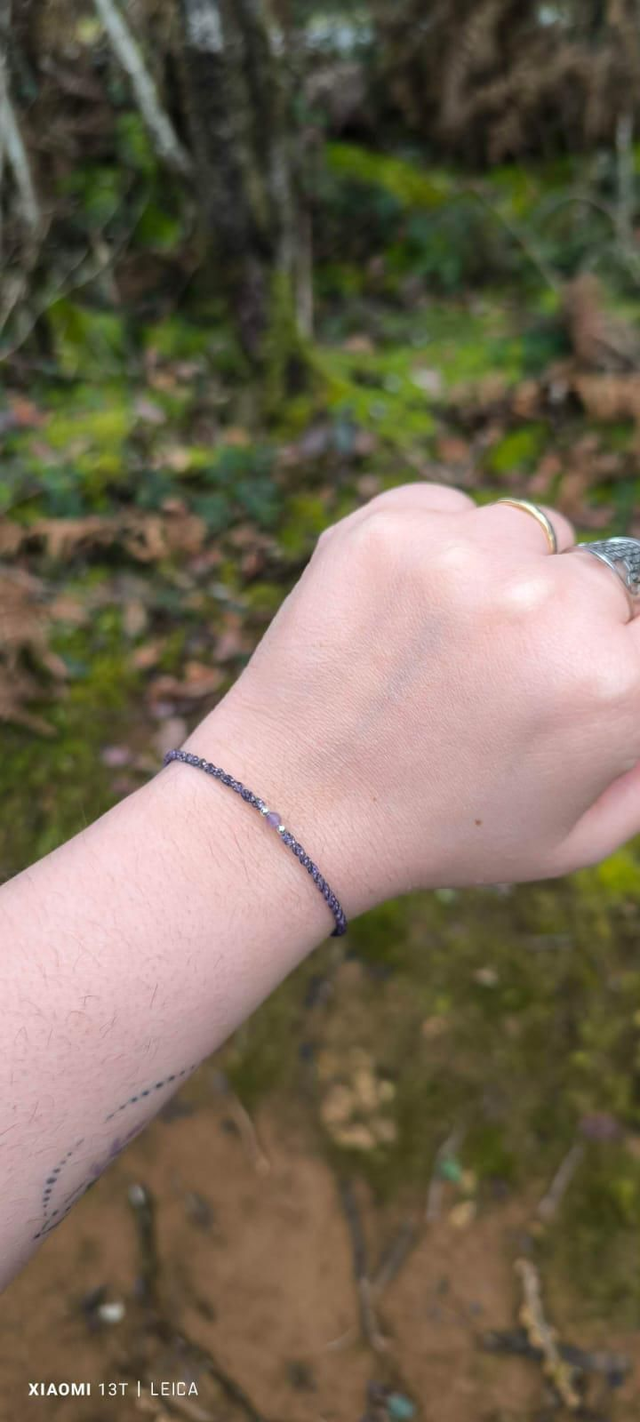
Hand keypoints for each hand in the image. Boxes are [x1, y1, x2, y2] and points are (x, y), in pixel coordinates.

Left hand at [182, 484, 639, 920]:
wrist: (294, 808)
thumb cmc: (442, 832)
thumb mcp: (577, 837)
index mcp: (612, 687)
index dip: (618, 653)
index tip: (579, 674)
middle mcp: (544, 608)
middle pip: (601, 578)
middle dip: (565, 624)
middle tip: (498, 683)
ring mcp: (460, 558)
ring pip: (530, 533)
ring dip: (506, 577)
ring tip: (447, 649)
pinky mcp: (388, 528)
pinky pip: (453, 509)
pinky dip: (438, 549)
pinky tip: (403, 618)